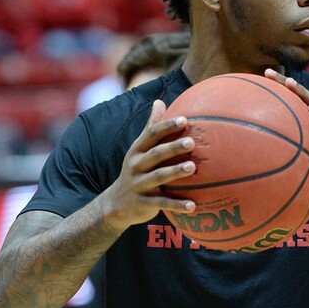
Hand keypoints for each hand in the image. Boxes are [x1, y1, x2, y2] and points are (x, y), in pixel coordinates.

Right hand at [103, 100, 197, 230]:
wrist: (115, 205)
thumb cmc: (135, 172)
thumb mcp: (138, 149)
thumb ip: (150, 127)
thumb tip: (160, 101)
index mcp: (137, 150)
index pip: (151, 134)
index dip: (167, 126)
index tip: (184, 120)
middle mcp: (136, 165)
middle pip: (155, 154)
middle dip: (173, 147)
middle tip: (192, 142)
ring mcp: (139, 185)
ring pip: (158, 177)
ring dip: (175, 172)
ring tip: (193, 168)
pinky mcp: (143, 203)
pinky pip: (161, 203)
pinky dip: (177, 205)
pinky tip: (193, 206)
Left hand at [264, 70, 308, 195]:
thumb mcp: (292, 157)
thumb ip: (278, 149)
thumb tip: (250, 151)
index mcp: (306, 121)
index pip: (291, 99)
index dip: (277, 87)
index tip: (262, 76)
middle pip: (301, 95)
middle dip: (285, 82)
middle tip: (269, 73)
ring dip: (302, 93)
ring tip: (290, 84)